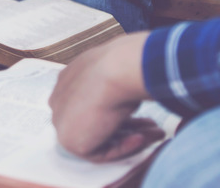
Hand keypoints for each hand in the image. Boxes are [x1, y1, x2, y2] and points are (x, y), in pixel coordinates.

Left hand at [49, 32, 160, 161]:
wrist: (115, 70)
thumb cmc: (118, 66)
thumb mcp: (117, 73)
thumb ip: (115, 88)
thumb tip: (127, 100)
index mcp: (68, 80)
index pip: (90, 104)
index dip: (117, 111)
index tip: (141, 114)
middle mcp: (61, 100)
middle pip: (96, 122)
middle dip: (128, 126)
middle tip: (152, 125)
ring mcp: (62, 121)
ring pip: (100, 137)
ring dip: (132, 137)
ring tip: (158, 133)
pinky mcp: (69, 141)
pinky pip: (100, 152)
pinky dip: (124, 147)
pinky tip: (142, 137)